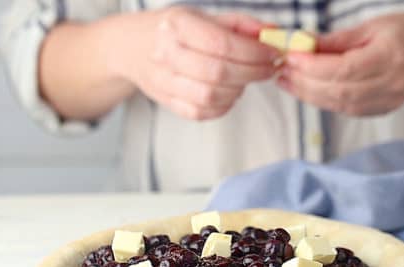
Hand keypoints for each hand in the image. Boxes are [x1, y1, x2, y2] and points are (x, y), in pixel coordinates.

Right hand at [118, 7, 279, 119]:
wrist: (131, 47)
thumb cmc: (174, 30)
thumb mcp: (203, 17)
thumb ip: (239, 24)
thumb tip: (272, 33)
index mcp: (177, 25)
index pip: (221, 44)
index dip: (253, 52)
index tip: (273, 54)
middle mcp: (167, 53)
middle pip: (218, 73)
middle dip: (252, 73)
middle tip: (269, 69)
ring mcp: (163, 81)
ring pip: (210, 96)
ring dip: (239, 90)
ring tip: (247, 78)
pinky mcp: (166, 102)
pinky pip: (201, 113)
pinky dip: (224, 106)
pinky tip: (231, 92)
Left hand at [277, 14, 403, 115]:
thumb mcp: (374, 25)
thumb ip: (338, 39)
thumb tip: (303, 44)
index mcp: (390, 57)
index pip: (345, 69)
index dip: (314, 66)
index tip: (291, 57)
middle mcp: (390, 84)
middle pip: (339, 91)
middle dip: (306, 83)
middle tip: (282, 71)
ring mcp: (387, 101)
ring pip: (340, 104)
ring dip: (309, 95)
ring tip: (287, 82)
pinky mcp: (380, 111)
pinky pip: (346, 110)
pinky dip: (323, 101)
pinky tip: (306, 90)